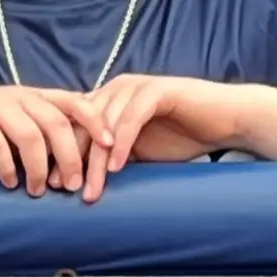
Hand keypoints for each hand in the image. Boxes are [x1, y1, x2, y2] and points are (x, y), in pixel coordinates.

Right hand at [0, 86, 112, 196]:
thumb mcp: (13, 125)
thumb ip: (41, 132)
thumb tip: (80, 159)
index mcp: (32, 96)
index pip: (73, 100)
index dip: (95, 119)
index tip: (110, 144)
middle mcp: (16, 95)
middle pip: (56, 122)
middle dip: (70, 155)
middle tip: (73, 186)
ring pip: (29, 134)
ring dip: (38, 167)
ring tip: (37, 191)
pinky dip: (6, 166)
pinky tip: (9, 183)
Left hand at [49, 75, 243, 201]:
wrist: (224, 120)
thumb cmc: (182, 136)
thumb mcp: (138, 150)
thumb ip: (112, 156)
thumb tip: (80, 184)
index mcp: (108, 98)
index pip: (76, 124)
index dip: (61, 152)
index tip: (51, 185)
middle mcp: (117, 88)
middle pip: (85, 124)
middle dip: (72, 158)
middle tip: (63, 190)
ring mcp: (137, 87)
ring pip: (105, 124)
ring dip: (95, 158)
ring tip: (90, 189)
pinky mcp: (157, 91)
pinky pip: (132, 117)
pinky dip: (122, 142)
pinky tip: (116, 166)